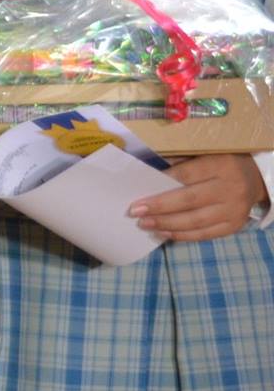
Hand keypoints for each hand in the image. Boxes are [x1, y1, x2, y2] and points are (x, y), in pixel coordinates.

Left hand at [128, 154, 268, 242]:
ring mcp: (234, 210)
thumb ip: (180, 163)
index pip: (186, 175)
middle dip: (159, 207)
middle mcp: (230, 189)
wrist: (255, 178)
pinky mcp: (235, 225)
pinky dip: (182, 235)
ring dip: (167, 224)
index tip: (138, 193)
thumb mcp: (203, 154)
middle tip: (135, 212)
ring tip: (145, 224)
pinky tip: (164, 233)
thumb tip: (146, 174)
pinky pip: (205, 234)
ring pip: (196, 221)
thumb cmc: (219, 163)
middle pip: (189, 200)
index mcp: (220, 166)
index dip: (161, 185)